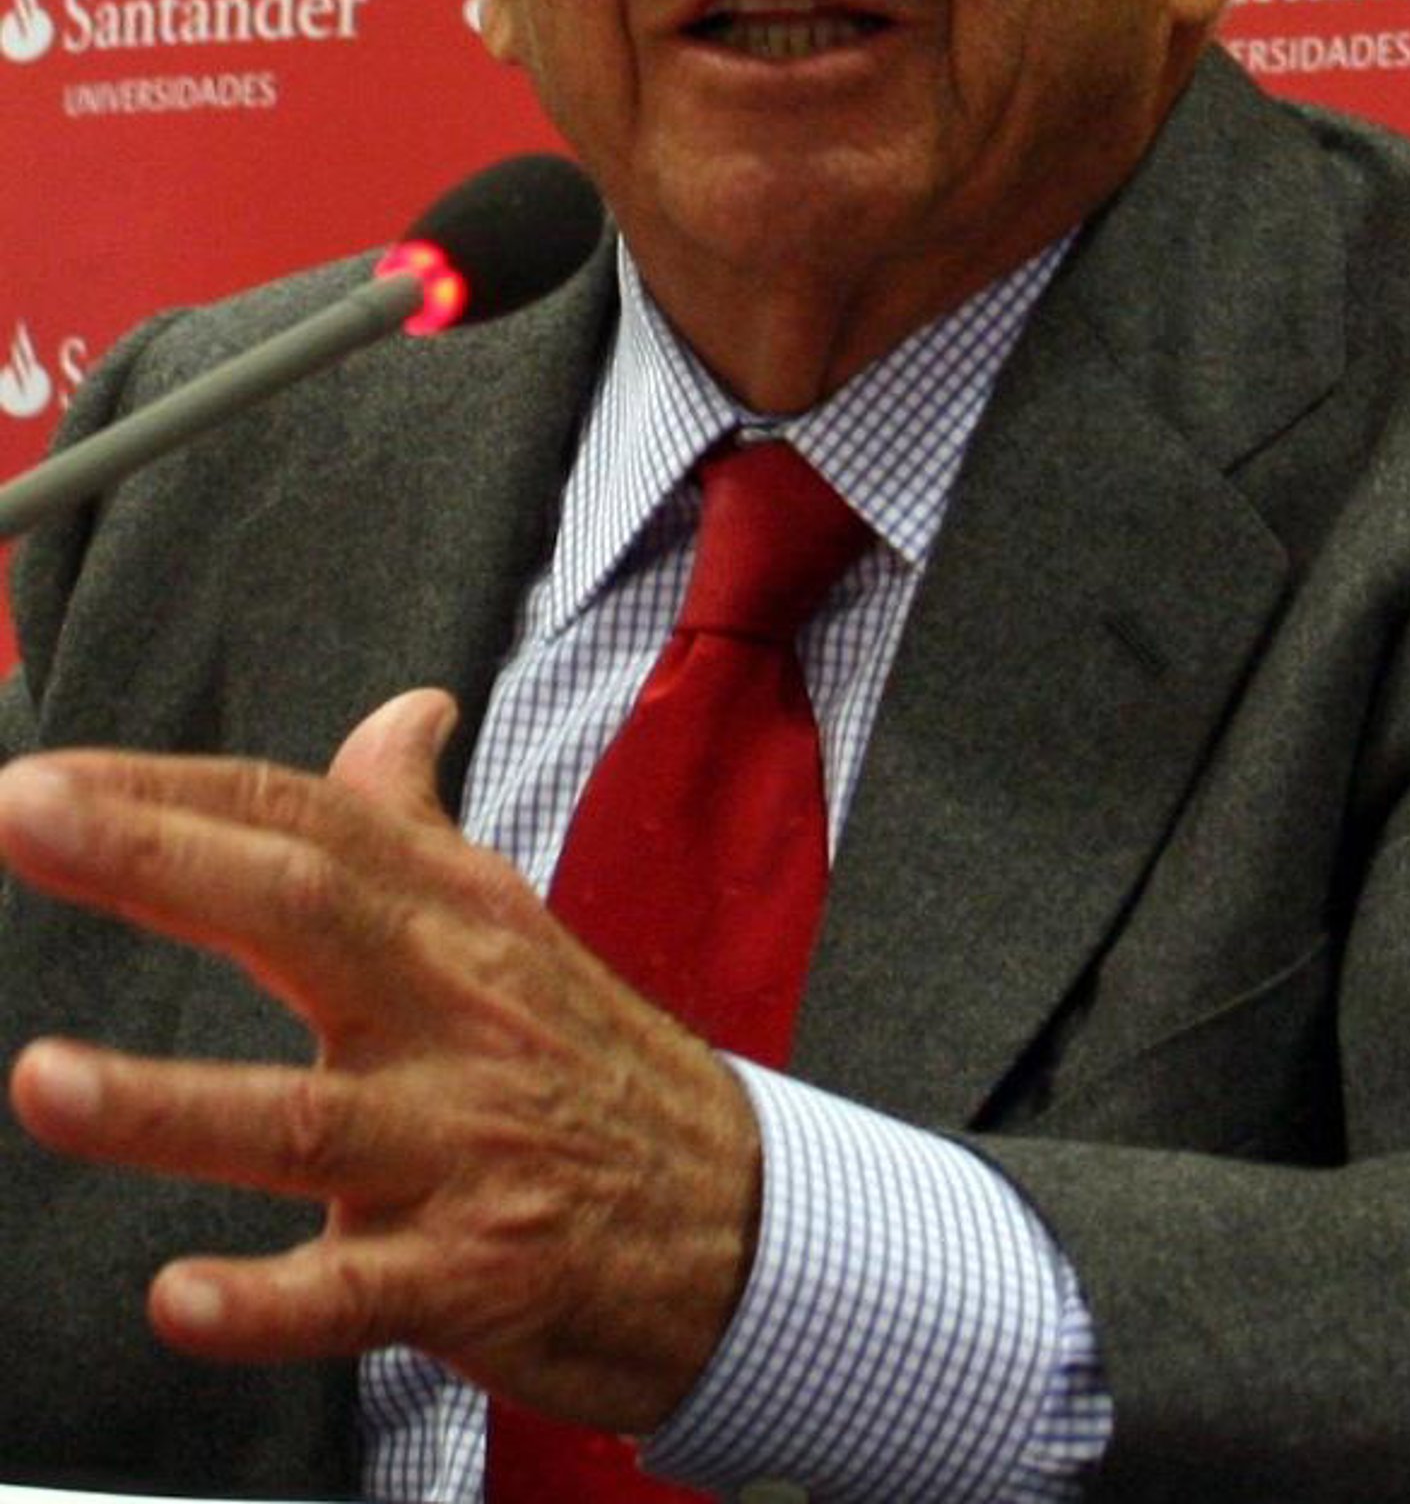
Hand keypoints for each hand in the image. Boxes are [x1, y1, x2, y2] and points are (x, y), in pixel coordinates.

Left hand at [0, 692, 760, 1434]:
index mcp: (450, 915)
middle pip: (301, 912)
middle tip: (30, 818)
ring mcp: (455, 1144)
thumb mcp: (510, 924)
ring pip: (298, 1119)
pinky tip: (178, 1298)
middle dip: (156, 860)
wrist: (732, 1216)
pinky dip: (263, 1302)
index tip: (51, 774)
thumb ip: (417, 826)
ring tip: (43, 1079)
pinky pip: (350, 1294)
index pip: (301, 821)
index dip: (172, 787)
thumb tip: (398, 714)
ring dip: (166, 1102)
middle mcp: (448, 1011)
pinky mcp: (464, 1274)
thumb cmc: (588, 1060)